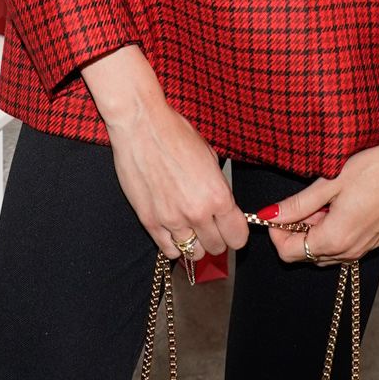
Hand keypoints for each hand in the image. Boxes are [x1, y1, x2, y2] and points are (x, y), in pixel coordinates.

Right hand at [83, 44, 246, 260]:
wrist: (141, 126)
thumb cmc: (175, 134)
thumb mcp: (210, 157)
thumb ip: (218, 188)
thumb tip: (222, 207)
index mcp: (218, 196)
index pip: (237, 237)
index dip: (236, 233)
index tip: (231, 228)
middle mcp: (197, 213)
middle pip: (217, 248)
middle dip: (216, 238)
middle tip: (210, 225)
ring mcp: (172, 220)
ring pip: (193, 253)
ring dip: (195, 243)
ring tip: (190, 227)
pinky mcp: (149, 221)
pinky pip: (168, 250)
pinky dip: (174, 244)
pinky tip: (173, 229)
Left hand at [263, 110, 378, 264]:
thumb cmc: (374, 169)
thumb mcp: (328, 183)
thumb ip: (298, 204)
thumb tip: (271, 215)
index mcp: (334, 238)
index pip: (289, 253)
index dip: (276, 234)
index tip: (277, 213)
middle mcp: (350, 250)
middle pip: (308, 254)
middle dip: (297, 232)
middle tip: (303, 203)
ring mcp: (366, 247)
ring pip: (328, 251)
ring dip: (317, 231)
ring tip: (325, 200)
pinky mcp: (377, 239)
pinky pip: (346, 245)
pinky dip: (335, 231)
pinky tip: (342, 205)